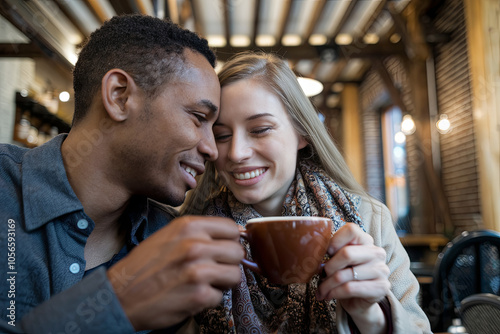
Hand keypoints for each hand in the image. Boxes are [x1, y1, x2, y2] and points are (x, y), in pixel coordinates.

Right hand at [107, 215, 243, 330]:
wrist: (119, 296)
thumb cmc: (144, 267)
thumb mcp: (169, 236)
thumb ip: (198, 233)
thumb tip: (231, 233)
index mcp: (188, 226)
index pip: (231, 227)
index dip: (230, 240)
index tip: (224, 248)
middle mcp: (195, 245)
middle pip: (238, 251)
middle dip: (229, 262)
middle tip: (214, 268)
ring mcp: (198, 270)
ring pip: (235, 274)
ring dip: (223, 281)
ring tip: (205, 282)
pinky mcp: (199, 295)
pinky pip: (221, 296)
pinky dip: (209, 299)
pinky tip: (192, 295)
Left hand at [316, 223, 389, 332]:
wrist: (358, 300)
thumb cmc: (345, 274)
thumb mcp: (338, 259)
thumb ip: (331, 251)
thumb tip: (314, 252)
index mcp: (366, 240)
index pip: (351, 230)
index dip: (334, 241)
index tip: (326, 253)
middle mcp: (377, 253)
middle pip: (347, 253)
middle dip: (328, 267)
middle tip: (321, 274)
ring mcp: (381, 270)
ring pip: (345, 275)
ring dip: (327, 284)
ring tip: (321, 290)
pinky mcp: (381, 287)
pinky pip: (350, 289)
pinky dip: (334, 293)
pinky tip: (328, 295)